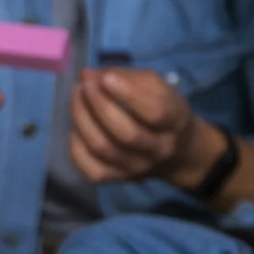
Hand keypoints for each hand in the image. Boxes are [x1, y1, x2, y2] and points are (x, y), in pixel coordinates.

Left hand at [69, 67, 203, 183]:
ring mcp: (137, 168)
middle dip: (99, 105)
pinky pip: (90, 169)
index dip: (129, 94)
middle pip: (126, 133)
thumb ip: (126, 76)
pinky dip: (76, 146)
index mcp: (174, 122)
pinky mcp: (118, 178)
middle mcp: (158, 150)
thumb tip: (89, 74)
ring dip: (82, 119)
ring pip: (103, 148)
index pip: (155, 112)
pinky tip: (76, 127)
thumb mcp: (157, 87)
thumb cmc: (163, 109)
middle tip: (85, 84)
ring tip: (77, 96)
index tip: (107, 77)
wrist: (176, 152)